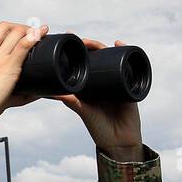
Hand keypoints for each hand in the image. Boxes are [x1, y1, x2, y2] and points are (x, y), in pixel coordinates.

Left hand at [47, 38, 143, 159]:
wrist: (120, 141)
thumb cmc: (99, 129)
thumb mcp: (83, 111)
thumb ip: (71, 101)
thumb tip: (53, 91)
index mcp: (87, 86)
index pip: (81, 64)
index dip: (74, 53)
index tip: (65, 40)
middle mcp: (100, 81)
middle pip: (95, 57)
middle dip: (88, 46)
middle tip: (79, 39)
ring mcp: (114, 81)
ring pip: (110, 58)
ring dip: (103, 46)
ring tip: (94, 42)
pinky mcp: (128, 84)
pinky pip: (127, 65)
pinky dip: (124, 52)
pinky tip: (118, 43)